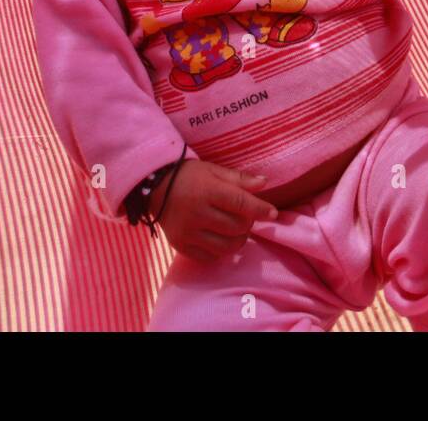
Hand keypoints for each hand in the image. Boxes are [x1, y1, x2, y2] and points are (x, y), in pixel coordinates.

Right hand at [150, 159, 276, 260]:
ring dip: (238, 239)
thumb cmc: (189, 177)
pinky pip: (210, 256)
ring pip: (226, 246)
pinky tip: (220, 238)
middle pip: (236, 227)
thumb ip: (239, 179)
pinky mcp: (180, 245)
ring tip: (236, 230)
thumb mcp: (213, 171)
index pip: (241, 203)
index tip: (273, 213)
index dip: (260, 209)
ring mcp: (187, 232)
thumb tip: (264, 183)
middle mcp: (197, 213)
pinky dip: (220, 250)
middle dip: (248, 223)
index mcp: (207, 191)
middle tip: (245, 216)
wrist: (154, 188)